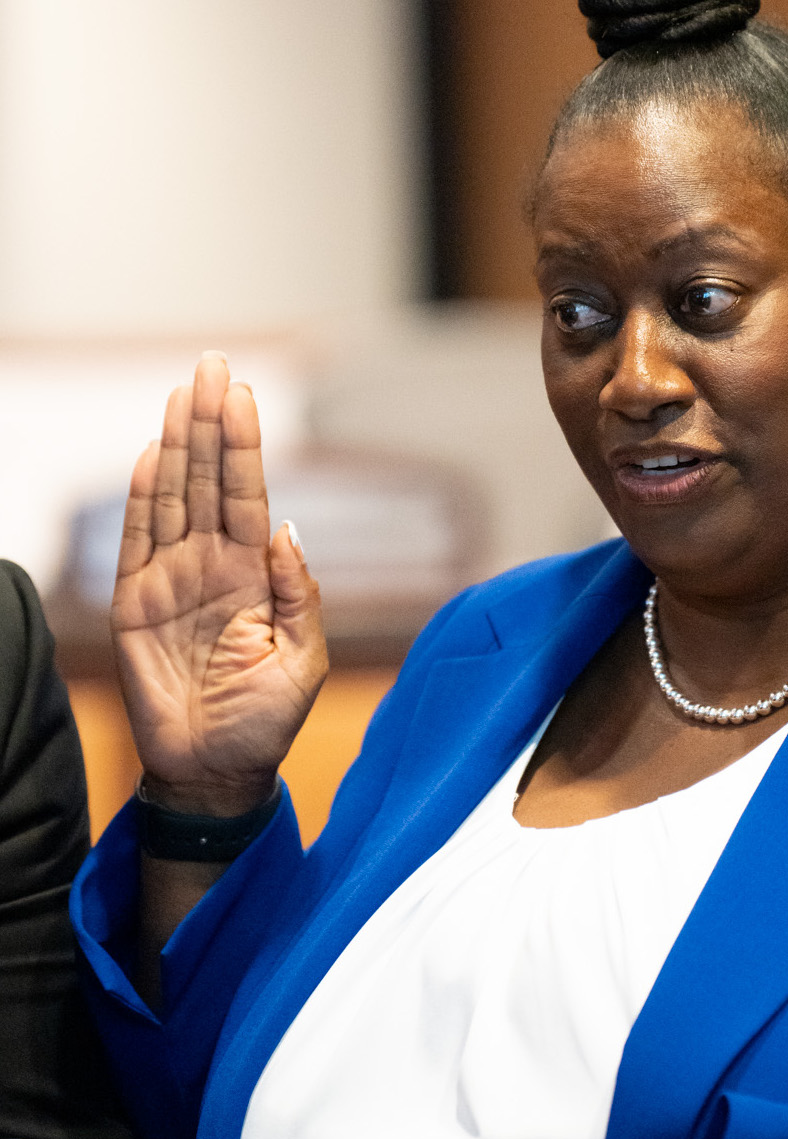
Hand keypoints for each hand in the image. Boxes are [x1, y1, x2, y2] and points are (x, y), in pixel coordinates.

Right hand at [114, 353, 326, 814]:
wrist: (215, 773)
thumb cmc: (266, 722)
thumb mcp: (303, 661)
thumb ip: (300, 595)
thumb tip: (287, 528)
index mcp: (256, 575)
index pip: (249, 495)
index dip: (245, 445)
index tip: (245, 393)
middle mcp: (213, 567)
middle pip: (209, 481)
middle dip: (211, 423)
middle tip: (213, 365)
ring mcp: (171, 582)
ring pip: (172, 498)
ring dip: (177, 445)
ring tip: (183, 392)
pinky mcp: (133, 607)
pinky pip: (135, 543)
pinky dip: (140, 500)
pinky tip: (150, 456)